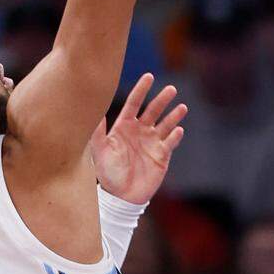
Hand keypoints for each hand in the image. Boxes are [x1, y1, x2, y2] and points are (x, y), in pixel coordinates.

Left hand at [91, 73, 186, 203]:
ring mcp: (153, 142)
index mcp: (125, 126)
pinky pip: (170, 143)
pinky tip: (178, 130)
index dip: (141, 90)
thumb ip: (97, 131)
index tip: (149, 76)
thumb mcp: (100, 151)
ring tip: (182, 107)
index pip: (135, 104)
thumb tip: (92, 109)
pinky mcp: (162, 156)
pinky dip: (175, 136)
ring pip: (166, 124)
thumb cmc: (108, 173)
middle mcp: (140, 131)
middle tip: (171, 89)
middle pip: (153, 111)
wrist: (121, 196)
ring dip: (174, 116)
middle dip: (162, 100)